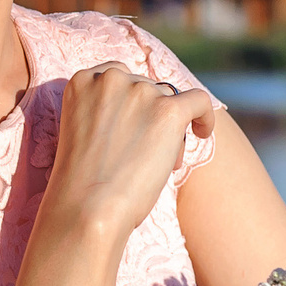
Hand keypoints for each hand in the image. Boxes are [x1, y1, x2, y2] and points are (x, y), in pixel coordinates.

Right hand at [41, 63, 217, 239]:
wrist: (87, 209)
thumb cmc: (82, 184)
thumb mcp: (83, 131)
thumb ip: (106, 111)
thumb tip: (148, 112)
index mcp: (83, 80)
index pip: (119, 77)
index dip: (131, 102)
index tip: (134, 125)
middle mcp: (111, 78)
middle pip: (146, 89)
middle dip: (149, 118)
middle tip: (143, 155)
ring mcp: (140, 91)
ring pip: (170, 100)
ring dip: (168, 129)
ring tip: (158, 165)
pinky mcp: (169, 110)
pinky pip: (199, 101)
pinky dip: (204, 116)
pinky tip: (202, 133)